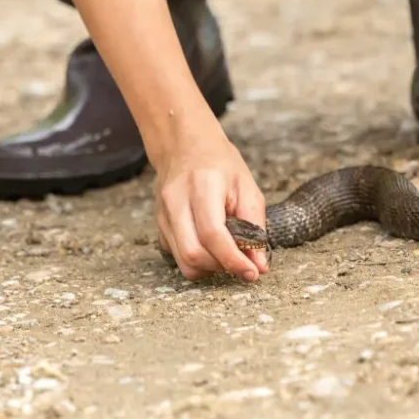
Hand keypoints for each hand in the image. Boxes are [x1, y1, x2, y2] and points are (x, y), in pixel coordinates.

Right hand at [153, 125, 268, 282]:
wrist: (185, 145)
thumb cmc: (220, 164)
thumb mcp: (247, 187)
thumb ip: (255, 227)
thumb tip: (259, 266)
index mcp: (202, 185)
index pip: (213, 234)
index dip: (233, 260)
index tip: (252, 273)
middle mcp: (177, 200)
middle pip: (193, 253)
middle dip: (221, 267)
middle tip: (240, 263)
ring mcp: (163, 213)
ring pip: (182, 260)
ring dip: (209, 267)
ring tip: (226, 255)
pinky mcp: (159, 224)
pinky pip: (176, 254)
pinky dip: (196, 260)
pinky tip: (209, 246)